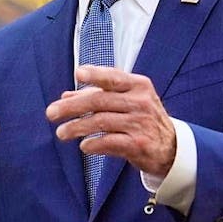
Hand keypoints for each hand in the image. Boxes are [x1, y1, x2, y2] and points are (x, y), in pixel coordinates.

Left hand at [46, 65, 175, 176]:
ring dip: (77, 127)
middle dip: (72, 107)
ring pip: (101, 122)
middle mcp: (140, 102)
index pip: (113, 77)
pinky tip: (83, 146)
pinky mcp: (139, 144)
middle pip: (100, 101)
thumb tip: (65, 96)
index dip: (96, 74)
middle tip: (50, 113)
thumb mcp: (126, 101)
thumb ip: (97, 97)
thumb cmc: (141, 118)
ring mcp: (140, 123)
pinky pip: (110, 142)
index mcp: (137, 85)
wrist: (171, 148)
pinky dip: (93, 143)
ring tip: (61, 133)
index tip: (77, 74)